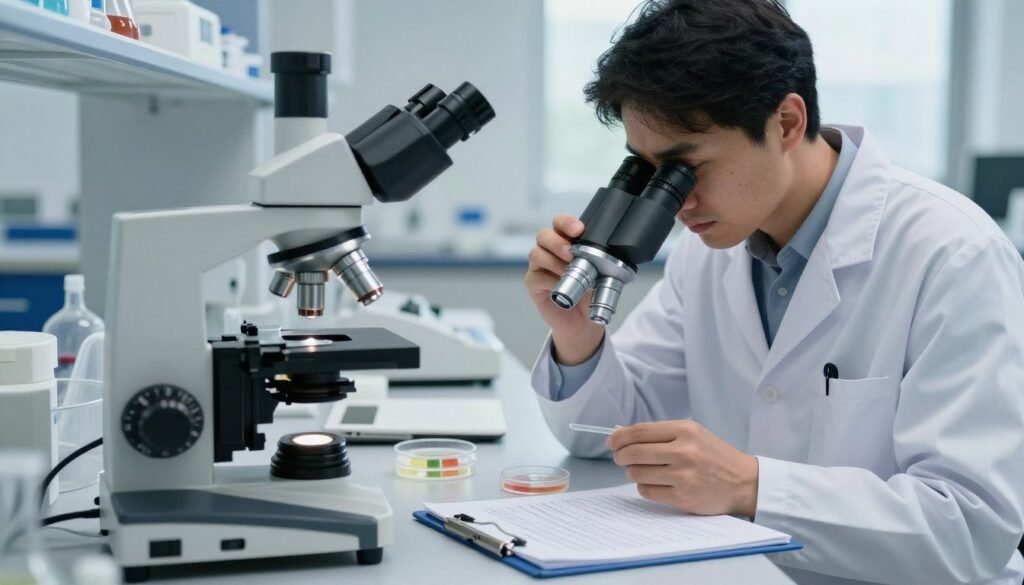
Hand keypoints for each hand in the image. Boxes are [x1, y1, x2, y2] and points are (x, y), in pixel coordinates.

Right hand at [524, 214, 604, 363]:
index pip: (560, 224)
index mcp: (566, 242)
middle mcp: (550, 251)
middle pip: (544, 235)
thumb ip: (602, 262)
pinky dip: (549, 280)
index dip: (566, 222)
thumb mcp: (601, 275)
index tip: (579, 229)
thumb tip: (608, 257)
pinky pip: (535, 276)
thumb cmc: (589, 293)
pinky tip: (559, 285)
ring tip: (567, 270)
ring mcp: (539, 266)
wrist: (583, 321)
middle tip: (571, 253)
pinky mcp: (533, 283)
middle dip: (557, 242)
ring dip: (553, 260)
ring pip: (536, 253)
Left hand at [607, 421, 759, 516]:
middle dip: (621, 456)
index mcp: (685, 430)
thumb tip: (622, 434)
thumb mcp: (693, 435)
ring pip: (637, 473)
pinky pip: (647, 491)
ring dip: (633, 472)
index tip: (611, 442)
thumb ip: (661, 434)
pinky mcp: (682, 497)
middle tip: (620, 458)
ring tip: (644, 471)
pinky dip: (645, 487)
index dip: (619, 437)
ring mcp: (683, 475)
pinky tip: (655, 483)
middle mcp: (684, 451)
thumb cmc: (714, 456)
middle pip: (634, 452)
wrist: (744, 482)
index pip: (640, 431)